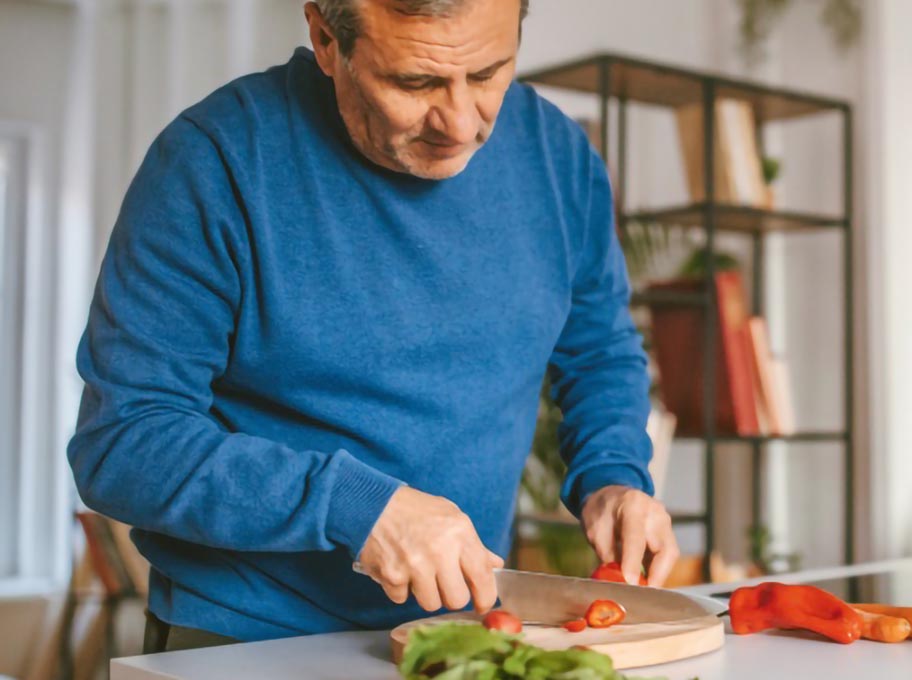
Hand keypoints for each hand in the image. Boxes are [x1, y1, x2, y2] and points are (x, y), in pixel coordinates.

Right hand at [358, 486, 503, 612]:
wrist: (374, 503)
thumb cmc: (415, 510)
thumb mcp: (450, 516)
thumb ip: (473, 544)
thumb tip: (495, 564)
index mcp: (460, 534)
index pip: (483, 577)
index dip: (486, 597)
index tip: (482, 604)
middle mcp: (440, 551)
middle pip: (456, 599)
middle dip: (450, 595)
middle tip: (442, 582)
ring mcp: (415, 565)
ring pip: (430, 603)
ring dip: (425, 593)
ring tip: (418, 572)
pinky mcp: (392, 575)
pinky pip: (402, 598)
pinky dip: (400, 588)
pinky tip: (399, 568)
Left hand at [581, 485, 678, 586]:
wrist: (610, 493)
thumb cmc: (601, 511)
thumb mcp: (595, 530)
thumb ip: (607, 554)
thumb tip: (618, 582)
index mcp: (632, 505)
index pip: (635, 538)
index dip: (633, 563)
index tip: (630, 584)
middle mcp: (655, 512)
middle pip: (664, 549)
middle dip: (656, 576)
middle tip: (642, 595)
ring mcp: (665, 521)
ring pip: (670, 554)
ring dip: (658, 575)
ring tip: (642, 590)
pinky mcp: (667, 531)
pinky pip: (666, 554)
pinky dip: (656, 569)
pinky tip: (645, 580)